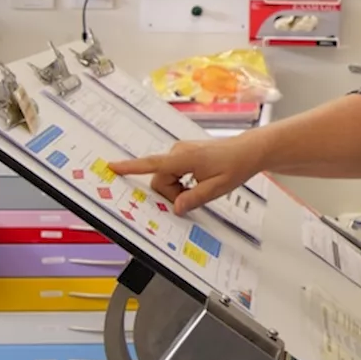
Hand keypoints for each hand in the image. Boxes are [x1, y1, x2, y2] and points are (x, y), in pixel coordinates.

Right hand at [109, 136, 261, 214]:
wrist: (248, 151)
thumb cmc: (236, 165)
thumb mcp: (218, 188)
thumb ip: (194, 199)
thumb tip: (175, 208)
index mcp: (184, 158)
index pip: (152, 164)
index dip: (131, 167)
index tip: (112, 166)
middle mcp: (178, 152)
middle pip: (159, 181)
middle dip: (171, 194)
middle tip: (194, 196)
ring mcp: (180, 152)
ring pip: (166, 179)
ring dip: (177, 189)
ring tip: (199, 187)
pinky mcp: (184, 155)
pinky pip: (173, 174)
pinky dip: (181, 182)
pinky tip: (197, 182)